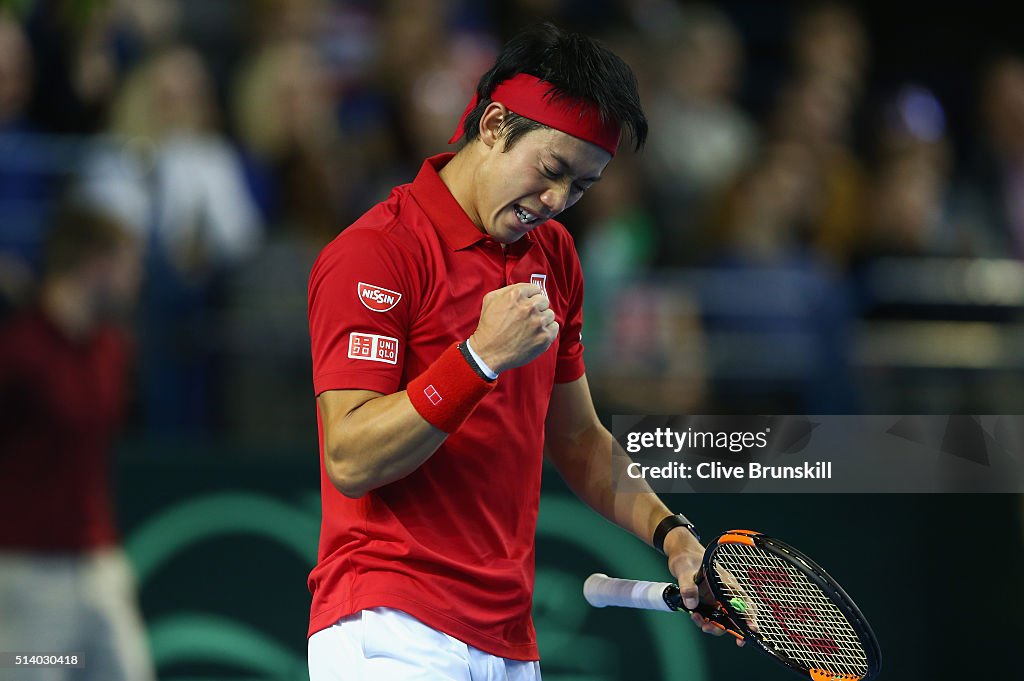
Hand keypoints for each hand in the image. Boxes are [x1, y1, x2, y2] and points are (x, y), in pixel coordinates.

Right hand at [469, 283, 557, 372]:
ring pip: (550, 314)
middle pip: (544, 301)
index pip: (536, 289)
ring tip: (530, 327)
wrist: (489, 353)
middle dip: (537, 308)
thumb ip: (507, 290)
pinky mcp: (545, 337)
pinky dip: (548, 330)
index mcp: (516, 295)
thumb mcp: (490, 300)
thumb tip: (523, 289)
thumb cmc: (488, 327)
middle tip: (528, 317)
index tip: (527, 305)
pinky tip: (536, 334)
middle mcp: (529, 307)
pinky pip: (555, 327)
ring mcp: (538, 322)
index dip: (531, 297)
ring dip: (542, 319)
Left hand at [663, 527, 746, 646]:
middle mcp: (725, 593)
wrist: (681, 555)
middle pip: (735, 615)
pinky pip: (711, 617)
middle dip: (730, 628)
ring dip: (714, 626)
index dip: (749, 616)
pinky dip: (705, 621)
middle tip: (717, 632)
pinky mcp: (709, 603)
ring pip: (723, 619)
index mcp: (726, 583)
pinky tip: (695, 616)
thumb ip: (688, 588)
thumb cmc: (687, 559)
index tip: (752, 629)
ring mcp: (717, 599)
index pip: (743, 602)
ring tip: (699, 621)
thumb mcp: (685, 571)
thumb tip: (692, 605)